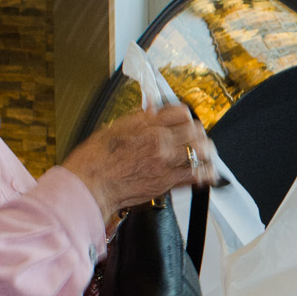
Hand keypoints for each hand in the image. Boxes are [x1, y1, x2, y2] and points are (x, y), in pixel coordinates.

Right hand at [62, 105, 215, 227]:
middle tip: (197, 140)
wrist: (91, 185)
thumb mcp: (114, 128)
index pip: (180, 112)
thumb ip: (138, 119)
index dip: (185, 117)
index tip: (185, 123)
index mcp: (146, 124)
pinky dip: (204, 174)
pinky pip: (196, 175)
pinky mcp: (166, 181)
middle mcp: (158, 140)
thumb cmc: (95, 160)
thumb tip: (151, 110)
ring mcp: (164, 161)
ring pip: (200, 151)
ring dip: (205, 153)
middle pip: (194, 130)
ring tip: (205, 156)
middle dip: (198, 134)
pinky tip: (206, 174)